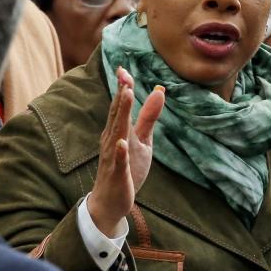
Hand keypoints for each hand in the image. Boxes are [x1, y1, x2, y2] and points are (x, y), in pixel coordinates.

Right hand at [87, 67, 164, 236]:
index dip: (122, 87)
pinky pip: (118, 161)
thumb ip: (148, 117)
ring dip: (121, 113)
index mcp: (117, 130)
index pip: (120, 106)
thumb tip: (159, 92)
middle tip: (124, 74)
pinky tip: (122, 142)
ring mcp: (112, 157)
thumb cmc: (125, 168)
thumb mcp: (142, 141)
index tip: (124, 69)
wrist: (111, 202)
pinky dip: (120, 151)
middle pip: (116, 114)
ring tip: (126, 95)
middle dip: (121, 94)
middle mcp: (111, 139)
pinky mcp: (117, 174)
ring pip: (117, 132)